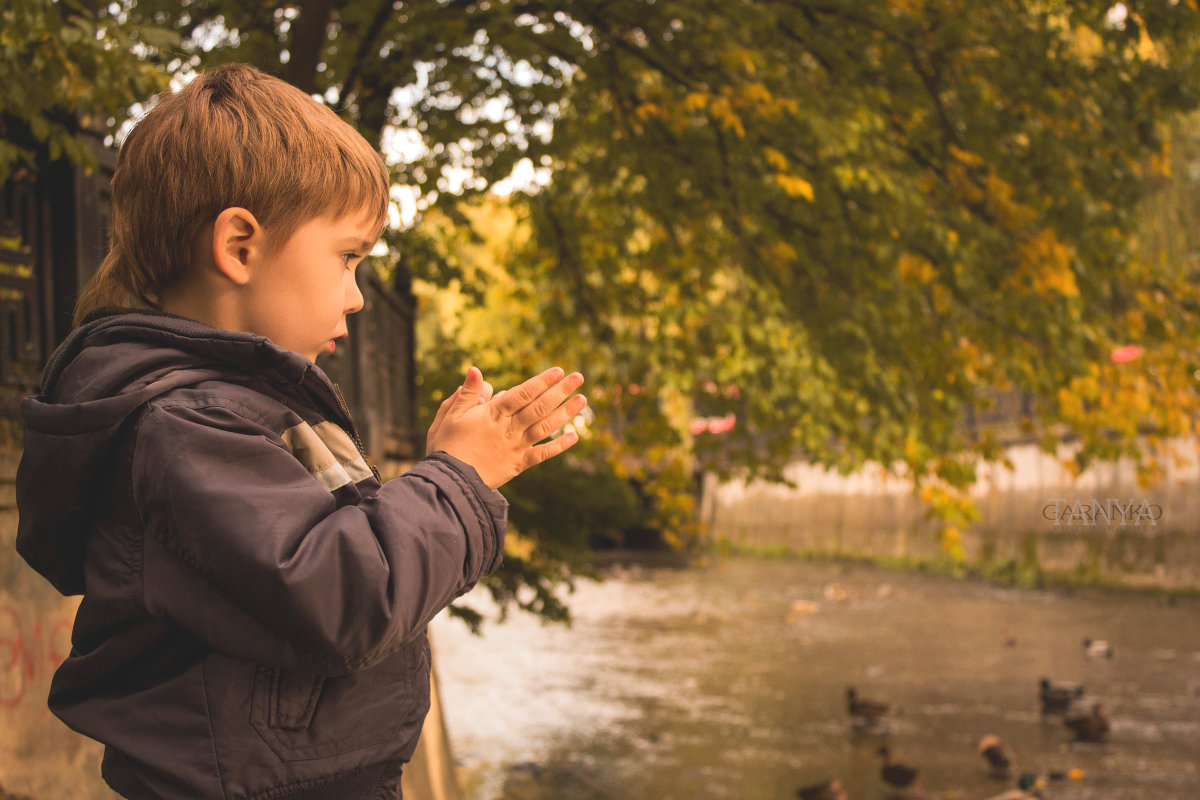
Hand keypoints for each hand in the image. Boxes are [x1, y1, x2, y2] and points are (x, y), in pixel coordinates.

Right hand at [426, 366, 585, 488]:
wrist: (450, 482)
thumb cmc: (446, 447)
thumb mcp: (450, 416)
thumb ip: (467, 394)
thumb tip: (475, 370)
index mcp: (492, 414)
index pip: (522, 393)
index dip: (541, 381)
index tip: (558, 371)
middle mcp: (509, 429)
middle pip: (539, 406)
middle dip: (560, 390)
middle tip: (579, 377)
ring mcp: (516, 447)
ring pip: (545, 427)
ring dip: (565, 412)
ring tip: (582, 399)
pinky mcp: (518, 464)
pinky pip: (542, 454)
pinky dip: (559, 446)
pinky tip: (575, 437)